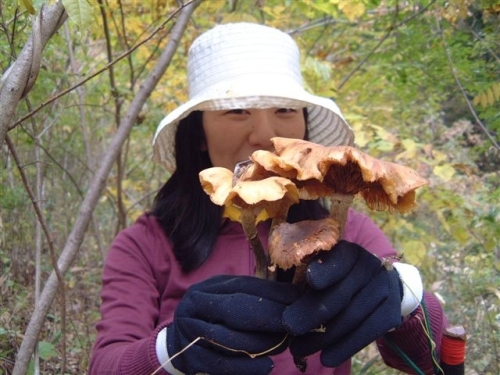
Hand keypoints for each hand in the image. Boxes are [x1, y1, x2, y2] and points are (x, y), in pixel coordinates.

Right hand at [167, 275, 299, 374]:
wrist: (175, 346)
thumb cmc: (211, 321)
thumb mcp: (226, 300)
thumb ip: (251, 297)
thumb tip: (292, 294)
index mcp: (207, 287)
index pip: (243, 286)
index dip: (272, 293)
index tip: (297, 299)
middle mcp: (195, 304)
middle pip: (236, 308)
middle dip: (269, 315)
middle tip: (293, 323)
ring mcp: (190, 331)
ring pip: (230, 337)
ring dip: (262, 343)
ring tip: (284, 344)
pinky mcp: (191, 358)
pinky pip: (223, 364)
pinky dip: (248, 367)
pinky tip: (267, 366)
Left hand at [282, 240, 402, 367]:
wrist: (382, 284)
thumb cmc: (340, 278)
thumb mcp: (327, 268)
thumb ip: (311, 278)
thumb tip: (288, 300)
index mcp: (348, 252)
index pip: (337, 261)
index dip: (325, 271)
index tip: (310, 280)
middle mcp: (369, 267)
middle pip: (340, 294)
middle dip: (312, 313)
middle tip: (290, 327)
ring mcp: (383, 289)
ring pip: (351, 317)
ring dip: (324, 337)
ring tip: (300, 349)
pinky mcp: (391, 312)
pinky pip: (367, 333)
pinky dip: (345, 347)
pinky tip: (326, 358)